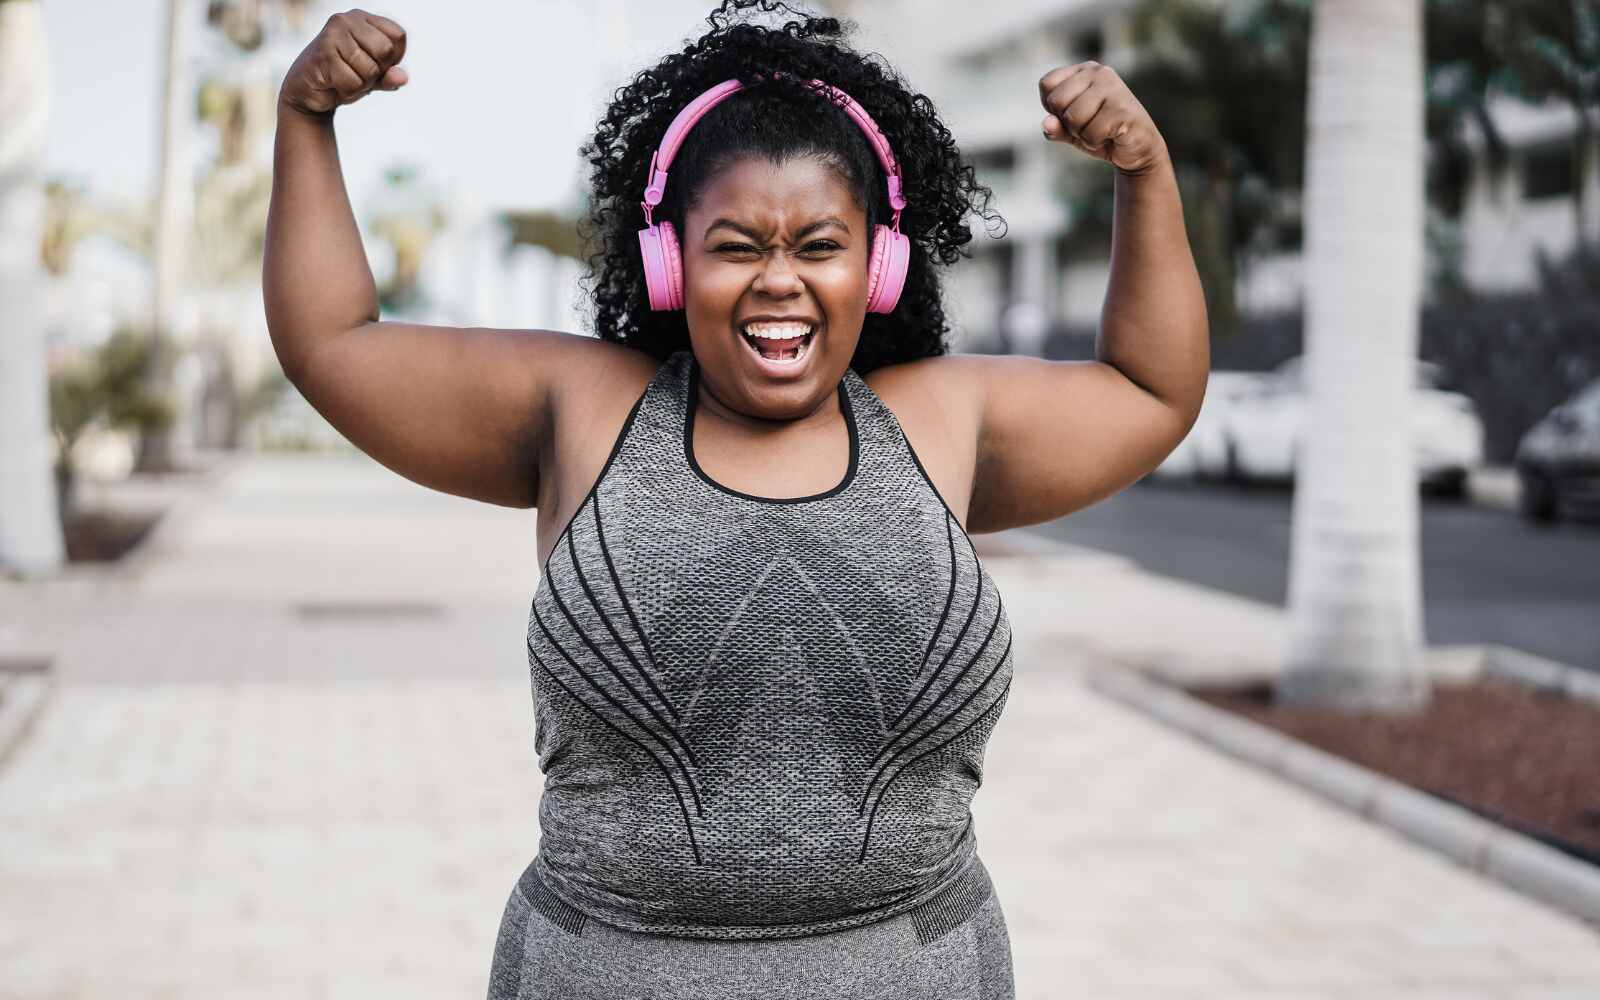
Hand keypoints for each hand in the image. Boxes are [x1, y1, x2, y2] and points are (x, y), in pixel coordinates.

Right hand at [279, 9, 407, 116]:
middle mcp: (347, 20)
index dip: (394, 57)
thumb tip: (402, 77)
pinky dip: (348, 91)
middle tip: (357, 72)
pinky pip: (353, 82)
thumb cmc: (344, 78)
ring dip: (361, 84)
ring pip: (370, 69)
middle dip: (377, 71)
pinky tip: (334, 84)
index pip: (398, 35)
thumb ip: (390, 77)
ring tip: (343, 77)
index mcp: (363, 19)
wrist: (308, 93)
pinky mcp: (323, 54)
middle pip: (385, 50)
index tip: (374, 62)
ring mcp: (333, 35)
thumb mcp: (373, 77)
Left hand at [1038, 62, 1165, 175]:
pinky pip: (1090, 133)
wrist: (1138, 148)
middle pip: (1057, 100)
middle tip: (1089, 124)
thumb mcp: (1072, 131)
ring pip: (1073, 118)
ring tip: (1100, 130)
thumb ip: (1055, 127)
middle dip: (1068, 123)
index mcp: (1084, 70)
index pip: (1047, 84)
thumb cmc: (1102, 134)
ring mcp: (1113, 88)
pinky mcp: (1123, 109)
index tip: (1073, 113)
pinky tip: (1111, 136)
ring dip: (1082, 134)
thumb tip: (1047, 123)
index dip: (1053, 108)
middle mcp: (1098, 72)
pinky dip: (1095, 142)